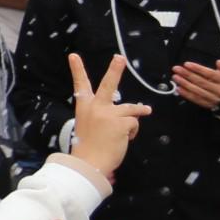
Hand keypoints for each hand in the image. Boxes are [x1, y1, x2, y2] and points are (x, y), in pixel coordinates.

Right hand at [65, 56, 149, 185]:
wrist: (89, 163)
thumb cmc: (89, 147)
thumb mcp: (89, 126)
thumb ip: (103, 115)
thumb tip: (128, 111)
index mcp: (84, 107)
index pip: (80, 85)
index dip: (77, 69)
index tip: (73, 55)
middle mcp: (95, 107)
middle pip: (108, 84)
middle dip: (114, 69)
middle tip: (119, 57)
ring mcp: (109, 114)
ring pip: (131, 108)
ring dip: (139, 111)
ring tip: (146, 111)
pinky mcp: (121, 122)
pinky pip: (134, 122)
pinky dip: (132, 132)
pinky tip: (125, 139)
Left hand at [170, 59, 219, 110]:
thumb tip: (219, 62)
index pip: (210, 74)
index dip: (198, 69)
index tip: (187, 64)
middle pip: (201, 82)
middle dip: (187, 75)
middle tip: (177, 69)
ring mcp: (214, 99)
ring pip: (197, 91)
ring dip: (184, 84)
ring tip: (175, 77)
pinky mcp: (208, 104)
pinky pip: (196, 99)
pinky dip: (186, 94)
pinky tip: (179, 88)